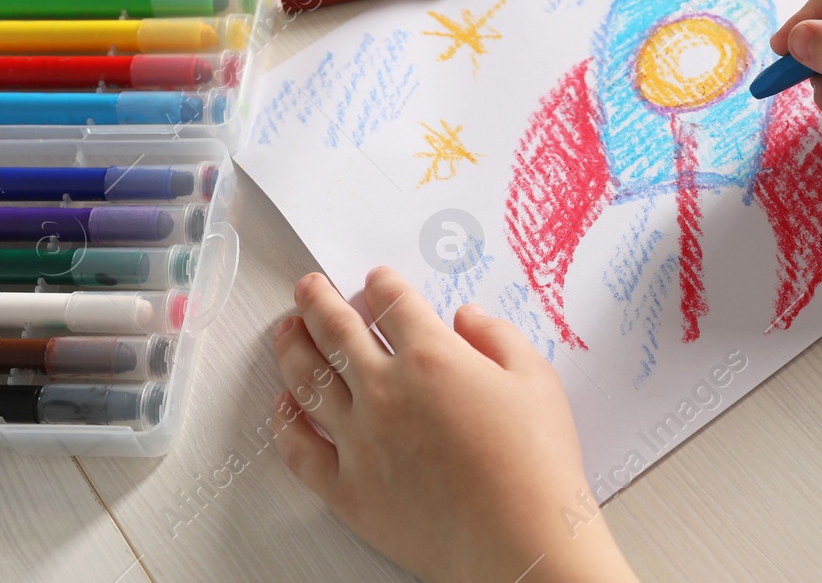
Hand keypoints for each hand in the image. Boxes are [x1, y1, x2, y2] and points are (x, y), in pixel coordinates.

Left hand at [271, 268, 639, 582]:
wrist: (519, 543)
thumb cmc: (536, 465)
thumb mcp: (535, 381)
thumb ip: (497, 337)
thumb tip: (466, 317)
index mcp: (433, 357)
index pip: (393, 304)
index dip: (382, 284)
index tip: (377, 279)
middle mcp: (386, 392)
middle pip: (337, 330)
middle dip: (318, 300)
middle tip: (308, 286)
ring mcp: (360, 441)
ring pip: (309, 381)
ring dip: (293, 347)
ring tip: (286, 329)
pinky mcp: (348, 489)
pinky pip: (300, 449)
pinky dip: (286, 422)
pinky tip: (284, 405)